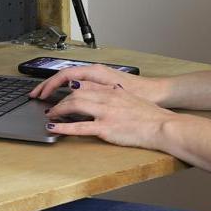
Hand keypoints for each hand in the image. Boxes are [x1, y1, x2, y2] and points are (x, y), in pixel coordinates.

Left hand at [37, 77, 177, 148]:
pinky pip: (79, 127)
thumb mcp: (130, 97)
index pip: (84, 83)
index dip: (67, 86)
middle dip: (58, 98)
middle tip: (49, 103)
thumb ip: (117, 93)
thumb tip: (110, 91)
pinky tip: (53, 127)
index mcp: (112, 89)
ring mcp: (105, 112)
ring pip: (73, 105)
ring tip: (49, 114)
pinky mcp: (105, 128)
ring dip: (57, 109)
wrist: (162, 126)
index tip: (59, 90)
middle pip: (74, 93)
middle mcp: (106, 97)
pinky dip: (63, 127)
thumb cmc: (150, 115)